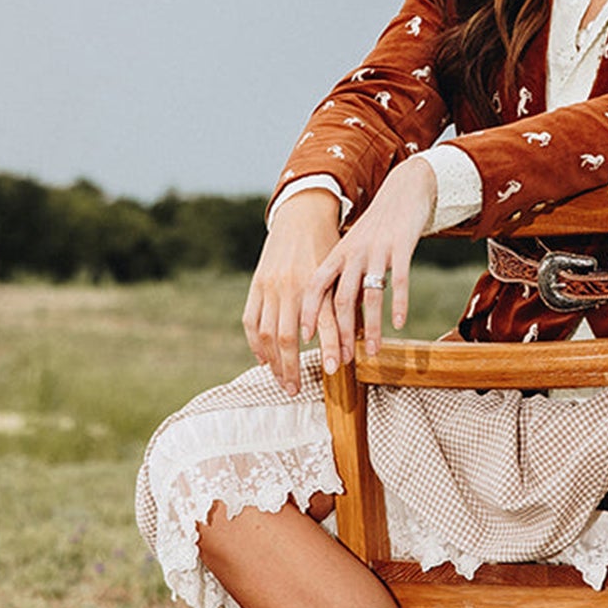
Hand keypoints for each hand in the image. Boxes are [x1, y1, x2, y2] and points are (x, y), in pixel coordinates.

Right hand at [243, 190, 341, 395]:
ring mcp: (270, 286)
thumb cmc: (330, 249)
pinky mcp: (257, 284)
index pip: (323, 326)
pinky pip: (251, 320)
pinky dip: (256, 343)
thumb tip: (356, 343)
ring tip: (282, 382)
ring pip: (267, 334)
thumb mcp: (342, 273)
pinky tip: (263, 360)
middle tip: (296, 391)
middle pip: (287, 339)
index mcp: (316, 284)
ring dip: (273, 362)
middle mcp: (291, 287)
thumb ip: (346, 305)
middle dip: (292, 368)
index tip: (334, 372)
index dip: (329, 350)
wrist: (302, 216)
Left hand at [303, 157, 436, 372]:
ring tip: (373, 352)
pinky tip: (400, 324)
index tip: (303, 340)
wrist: (404, 191)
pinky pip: (400, 281)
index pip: (315, 287)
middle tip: (340, 362)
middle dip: (340, 334)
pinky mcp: (402, 248)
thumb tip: (340, 315)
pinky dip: (399, 304)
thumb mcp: (355, 250)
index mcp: (338, 255)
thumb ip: (346, 278)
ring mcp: (377, 251)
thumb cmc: (378, 229)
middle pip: (341, 300)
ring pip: (370, 296)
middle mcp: (353, 253)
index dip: (308, 313)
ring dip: (372, 328)